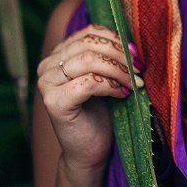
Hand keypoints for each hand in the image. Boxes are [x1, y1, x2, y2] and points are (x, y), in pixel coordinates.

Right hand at [36, 24, 143, 176]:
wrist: (88, 153)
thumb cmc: (100, 115)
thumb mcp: (104, 78)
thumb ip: (108, 57)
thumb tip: (132, 40)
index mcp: (58, 55)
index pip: (88, 32)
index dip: (116, 38)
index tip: (136, 53)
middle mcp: (47, 66)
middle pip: (89, 44)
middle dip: (120, 54)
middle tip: (140, 68)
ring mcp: (47, 84)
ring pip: (89, 60)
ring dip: (119, 70)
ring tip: (135, 82)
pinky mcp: (54, 102)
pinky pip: (89, 82)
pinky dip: (111, 86)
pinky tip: (122, 94)